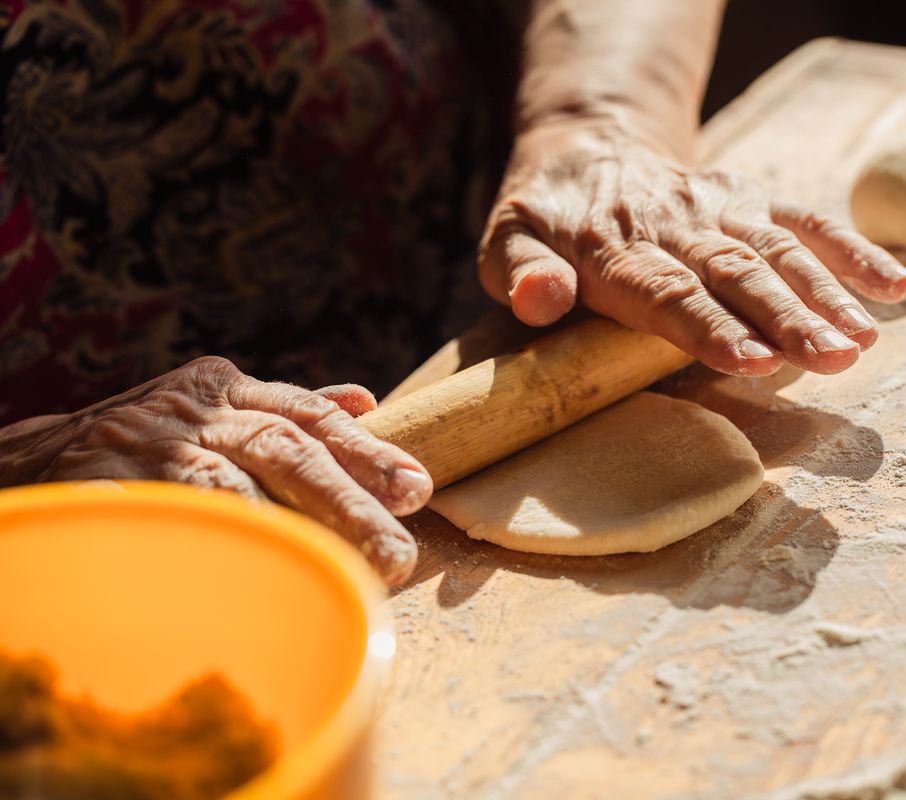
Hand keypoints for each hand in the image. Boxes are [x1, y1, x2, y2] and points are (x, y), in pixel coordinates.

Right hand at [4, 358, 429, 585]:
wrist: (33, 458)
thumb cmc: (146, 442)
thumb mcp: (213, 409)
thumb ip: (287, 410)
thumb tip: (366, 403)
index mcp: (226, 388)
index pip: (310, 416)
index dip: (368, 452)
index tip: (417, 489)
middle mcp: (194, 409)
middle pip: (288, 448)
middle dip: (352, 500)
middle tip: (399, 550)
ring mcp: (149, 443)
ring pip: (238, 485)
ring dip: (301, 530)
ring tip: (355, 569)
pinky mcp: (105, 483)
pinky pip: (173, 517)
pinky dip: (220, 543)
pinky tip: (262, 571)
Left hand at [479, 121, 905, 375]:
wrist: (590, 151)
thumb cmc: (547, 222)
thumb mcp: (505, 243)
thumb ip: (520, 274)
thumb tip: (539, 299)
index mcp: (615, 251)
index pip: (668, 294)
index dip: (711, 328)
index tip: (754, 360)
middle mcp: (678, 228)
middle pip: (737, 275)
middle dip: (787, 318)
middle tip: (832, 360)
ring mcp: (722, 212)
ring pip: (781, 252)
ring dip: (826, 295)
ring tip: (863, 341)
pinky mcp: (753, 201)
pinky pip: (808, 221)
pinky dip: (854, 251)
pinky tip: (897, 287)